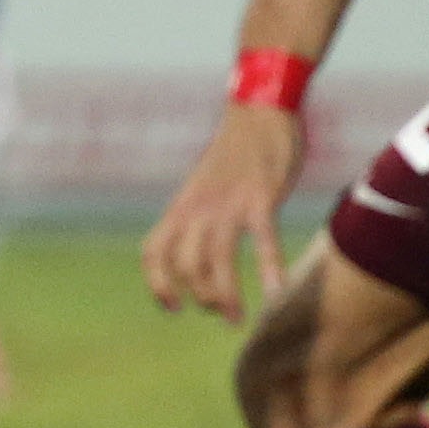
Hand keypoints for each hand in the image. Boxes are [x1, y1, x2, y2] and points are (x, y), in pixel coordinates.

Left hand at [142, 103, 305, 320]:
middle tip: (220, 313)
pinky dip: (269, 268)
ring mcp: (229, 202)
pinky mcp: (261, 195)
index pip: (153, 251)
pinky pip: (262, 240)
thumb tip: (199, 253)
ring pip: (218, 258)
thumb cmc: (234, 154)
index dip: (157, 283)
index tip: (172, 307)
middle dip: (200, 295)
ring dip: (224, 294)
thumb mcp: (203, 186)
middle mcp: (199, 207)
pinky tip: (275, 293)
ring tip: (235, 317)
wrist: (259, 109)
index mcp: (182, 205)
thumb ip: (197, 215)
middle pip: (186, 263)